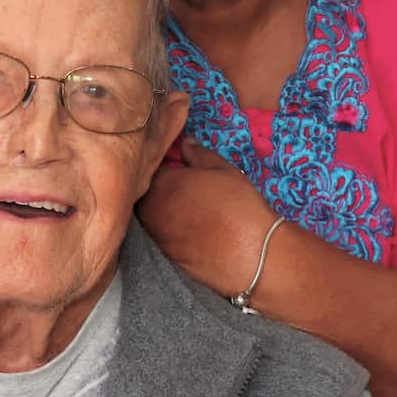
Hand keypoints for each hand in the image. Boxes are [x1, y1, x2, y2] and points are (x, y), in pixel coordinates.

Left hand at [137, 139, 278, 296]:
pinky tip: (190, 227)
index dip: (166, 164)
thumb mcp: (222, 169)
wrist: (250, 254)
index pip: (152, 165)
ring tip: (189, 207)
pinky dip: (170, 228)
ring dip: (163, 208)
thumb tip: (185, 142)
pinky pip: (160, 234)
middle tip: (185, 186)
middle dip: (160, 186)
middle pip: (146, 191)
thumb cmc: (238, 205)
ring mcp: (155, 233)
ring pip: (151, 214)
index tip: (179, 165)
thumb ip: (198, 153)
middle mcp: (150, 207)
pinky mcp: (164, 254)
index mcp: (161, 182)